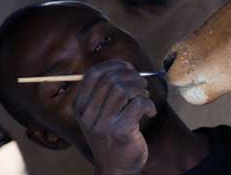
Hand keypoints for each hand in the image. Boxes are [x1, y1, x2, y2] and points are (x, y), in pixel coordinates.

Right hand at [73, 60, 156, 174]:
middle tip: (142, 83)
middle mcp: (88, 114)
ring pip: (124, 89)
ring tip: (145, 95)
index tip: (129, 68)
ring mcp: (103, 123)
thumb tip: (126, 67)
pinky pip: (138, 104)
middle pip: (110, 79)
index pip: (93, 73)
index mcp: (80, 105)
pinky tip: (150, 111)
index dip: (114, 65)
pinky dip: (149, 103)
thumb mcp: (99, 113)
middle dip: (131, 76)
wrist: (115, 166)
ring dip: (140, 88)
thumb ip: (106, 91)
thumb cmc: (111, 135)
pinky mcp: (121, 131)